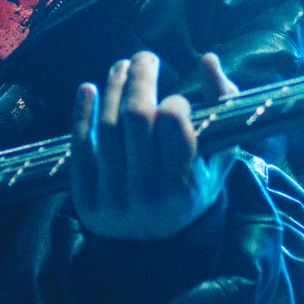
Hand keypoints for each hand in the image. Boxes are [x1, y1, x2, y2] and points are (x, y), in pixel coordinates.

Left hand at [70, 50, 236, 241]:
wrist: (154, 246)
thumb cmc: (192, 190)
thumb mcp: (218, 158)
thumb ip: (223, 107)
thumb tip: (209, 60)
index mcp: (184, 187)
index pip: (173, 125)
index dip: (175, 103)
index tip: (177, 102)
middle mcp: (146, 194)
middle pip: (136, 117)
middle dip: (141, 78)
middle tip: (145, 58)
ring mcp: (112, 197)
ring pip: (107, 127)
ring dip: (113, 87)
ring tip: (121, 67)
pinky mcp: (84, 198)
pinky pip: (80, 147)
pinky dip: (81, 113)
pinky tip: (88, 88)